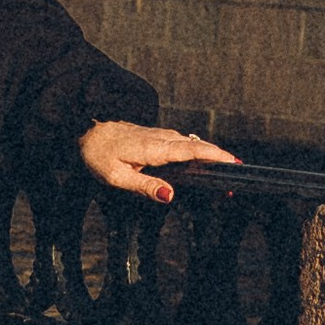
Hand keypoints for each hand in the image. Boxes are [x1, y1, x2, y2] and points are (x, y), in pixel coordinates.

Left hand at [78, 121, 239, 203]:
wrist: (86, 128)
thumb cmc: (98, 153)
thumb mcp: (116, 176)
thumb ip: (144, 186)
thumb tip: (170, 196)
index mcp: (155, 148)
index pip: (192, 150)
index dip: (215, 156)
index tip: (234, 163)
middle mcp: (163, 138)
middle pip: (198, 146)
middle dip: (220, 158)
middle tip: (238, 174)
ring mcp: (161, 136)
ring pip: (192, 144)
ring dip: (211, 155)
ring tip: (226, 170)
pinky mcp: (158, 137)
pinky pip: (184, 144)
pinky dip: (198, 151)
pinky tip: (203, 161)